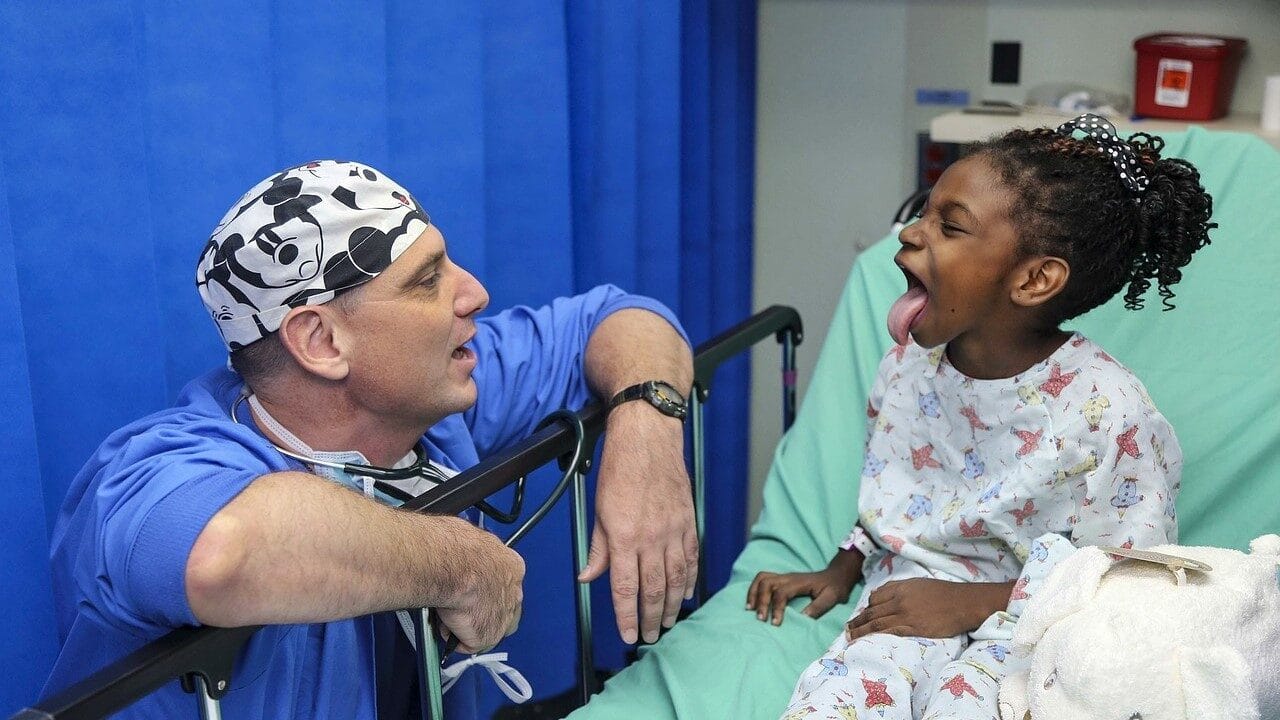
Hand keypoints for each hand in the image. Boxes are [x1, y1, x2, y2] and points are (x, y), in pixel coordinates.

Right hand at [436, 534, 524, 653]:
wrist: (454, 564)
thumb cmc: (457, 548)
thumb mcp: (471, 544)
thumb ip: (473, 558)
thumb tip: (459, 555)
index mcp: (512, 566)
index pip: (505, 584)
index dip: (486, 590)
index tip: (471, 591)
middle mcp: (513, 593)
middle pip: (502, 609)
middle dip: (482, 612)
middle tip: (460, 609)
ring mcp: (502, 616)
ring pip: (487, 628)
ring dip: (468, 627)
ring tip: (447, 617)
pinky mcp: (488, 635)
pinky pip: (470, 644)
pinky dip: (455, 638)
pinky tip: (444, 625)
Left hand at [578, 402, 697, 643]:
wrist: (647, 437)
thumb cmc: (619, 468)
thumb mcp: (599, 509)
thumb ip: (598, 548)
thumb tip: (589, 576)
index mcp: (624, 536)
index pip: (626, 587)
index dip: (627, 615)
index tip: (628, 633)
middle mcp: (652, 537)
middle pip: (654, 589)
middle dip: (651, 617)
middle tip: (649, 635)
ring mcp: (674, 530)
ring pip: (676, 578)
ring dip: (672, 604)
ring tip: (668, 621)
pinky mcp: (688, 520)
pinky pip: (692, 557)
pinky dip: (690, 578)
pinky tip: (686, 592)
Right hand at [747, 566, 858, 625]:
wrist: (837, 575)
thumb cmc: (835, 588)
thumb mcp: (832, 598)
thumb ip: (818, 607)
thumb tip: (802, 618)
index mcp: (799, 582)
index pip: (782, 592)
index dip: (777, 608)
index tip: (776, 624)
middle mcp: (788, 577)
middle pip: (767, 582)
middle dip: (760, 600)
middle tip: (761, 619)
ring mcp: (784, 577)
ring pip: (761, 578)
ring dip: (753, 593)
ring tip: (750, 609)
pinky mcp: (782, 579)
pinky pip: (762, 579)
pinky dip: (754, 589)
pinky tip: (753, 602)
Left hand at [844, 577, 1013, 641]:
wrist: (963, 603)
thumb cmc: (945, 594)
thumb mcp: (919, 584)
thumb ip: (900, 589)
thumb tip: (881, 595)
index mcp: (901, 587)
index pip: (876, 598)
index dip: (867, 607)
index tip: (862, 615)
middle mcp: (900, 600)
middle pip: (873, 610)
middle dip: (858, 620)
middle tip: (848, 628)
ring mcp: (906, 614)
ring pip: (877, 622)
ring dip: (861, 630)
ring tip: (851, 636)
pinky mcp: (914, 627)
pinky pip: (889, 632)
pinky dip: (876, 636)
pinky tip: (868, 640)